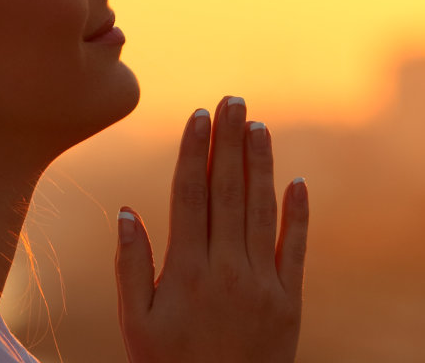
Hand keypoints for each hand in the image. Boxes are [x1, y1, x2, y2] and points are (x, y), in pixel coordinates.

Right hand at [113, 95, 309, 362]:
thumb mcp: (135, 324)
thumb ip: (131, 266)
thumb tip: (126, 211)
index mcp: (186, 273)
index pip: (190, 197)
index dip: (194, 152)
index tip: (198, 115)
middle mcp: (227, 271)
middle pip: (229, 193)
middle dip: (230, 142)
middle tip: (232, 100)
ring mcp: (263, 285)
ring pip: (263, 211)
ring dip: (262, 165)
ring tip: (259, 125)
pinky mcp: (291, 302)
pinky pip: (297, 249)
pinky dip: (298, 214)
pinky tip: (296, 182)